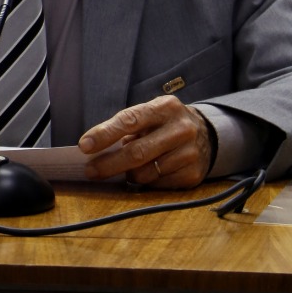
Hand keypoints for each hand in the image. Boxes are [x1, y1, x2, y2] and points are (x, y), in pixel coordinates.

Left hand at [78, 95, 212, 187]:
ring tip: (124, 169)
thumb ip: (126, 127)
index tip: (85, 146)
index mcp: (165, 107)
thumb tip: (95, 149)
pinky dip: (146, 182)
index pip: (130, 121)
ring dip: (128, 174)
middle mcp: (181, 129)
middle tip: (90, 170)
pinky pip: (158, 185)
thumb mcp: (150, 115)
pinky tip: (147, 173)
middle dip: (109, 164)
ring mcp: (189, 152)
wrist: (207, 135)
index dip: (105, 134)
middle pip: (137, 152)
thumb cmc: (165, 124)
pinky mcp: (193, 174)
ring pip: (146, 173)